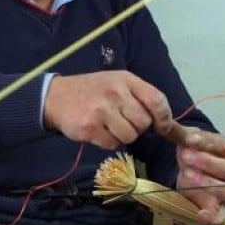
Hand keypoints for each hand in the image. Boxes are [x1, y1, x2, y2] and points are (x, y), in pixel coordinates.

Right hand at [43, 71, 173, 149]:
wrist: (56, 97)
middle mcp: (115, 92)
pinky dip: (108, 142)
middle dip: (138, 127)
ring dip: (122, 136)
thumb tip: (169, 125)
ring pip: (130, 136)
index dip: (164, 118)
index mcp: (126, 80)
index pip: (157, 100)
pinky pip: (112, 144)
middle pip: (144, 123)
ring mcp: (101, 110)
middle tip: (123, 121)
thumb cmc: (93, 91)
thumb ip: (141, 98)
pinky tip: (98, 130)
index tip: (162, 128)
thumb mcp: (117, 84)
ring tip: (109, 125)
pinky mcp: (89, 128)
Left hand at [158, 122, 224, 224]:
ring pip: (222, 191)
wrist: (193, 169)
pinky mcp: (218, 209)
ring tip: (186, 176)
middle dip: (204, 163)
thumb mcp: (187, 140)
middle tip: (185, 158)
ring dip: (203, 184)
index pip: (222, 145)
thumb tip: (164, 123)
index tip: (189, 140)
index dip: (207, 143)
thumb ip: (178, 132)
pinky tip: (201, 216)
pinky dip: (212, 218)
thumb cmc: (195, 152)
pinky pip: (220, 218)